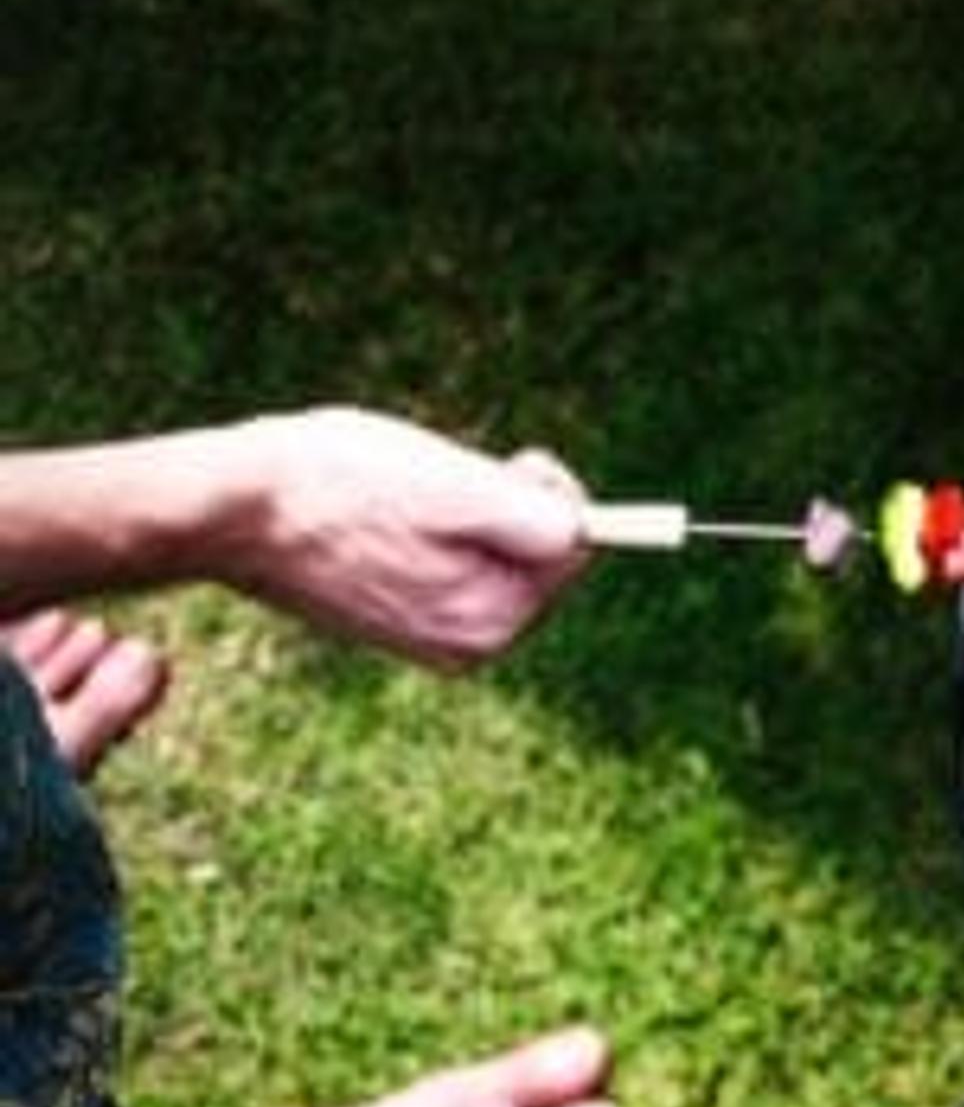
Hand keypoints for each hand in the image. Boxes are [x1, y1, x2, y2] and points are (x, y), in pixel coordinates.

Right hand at [221, 408, 587, 669]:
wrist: (232, 505)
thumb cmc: (342, 483)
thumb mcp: (459, 487)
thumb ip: (538, 519)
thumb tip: (587, 533)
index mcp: (494, 621)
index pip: (575, 542)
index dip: (544, 486)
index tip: (504, 461)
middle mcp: (467, 644)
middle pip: (532, 549)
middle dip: (500, 502)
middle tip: (434, 478)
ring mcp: (428, 635)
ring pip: (485, 547)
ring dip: (458, 508)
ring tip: (396, 496)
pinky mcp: (392, 616)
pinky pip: (441, 555)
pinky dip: (423, 523)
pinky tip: (374, 514)